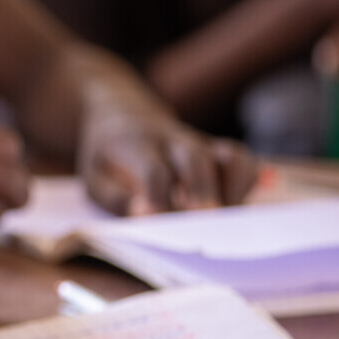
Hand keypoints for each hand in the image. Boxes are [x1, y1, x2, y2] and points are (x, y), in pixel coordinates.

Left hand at [79, 108, 256, 214]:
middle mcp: (173, 140)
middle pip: (194, 159)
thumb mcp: (93, 176)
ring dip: (234, 187)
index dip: (158, 197)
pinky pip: (241, 161)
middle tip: (206, 221)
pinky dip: (245, 182)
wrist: (123, 115)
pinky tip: (233, 208)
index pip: (153, 170)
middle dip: (202, 192)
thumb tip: (145, 215)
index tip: (160, 222)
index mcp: (135, 144)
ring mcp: (200, 143)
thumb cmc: (107, 156)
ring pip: (229, 155)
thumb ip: (116, 198)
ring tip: (228, 220)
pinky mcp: (217, 151)